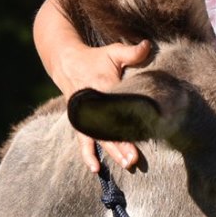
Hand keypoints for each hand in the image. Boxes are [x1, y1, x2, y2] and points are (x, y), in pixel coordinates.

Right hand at [56, 39, 152, 172]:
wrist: (66, 63)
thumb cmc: (95, 58)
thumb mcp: (113, 52)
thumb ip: (131, 52)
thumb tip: (148, 46)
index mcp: (103, 86)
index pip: (117, 106)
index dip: (129, 119)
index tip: (142, 131)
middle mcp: (93, 105)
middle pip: (108, 127)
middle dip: (122, 143)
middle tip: (135, 158)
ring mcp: (85, 116)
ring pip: (99, 138)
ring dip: (112, 152)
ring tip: (127, 164)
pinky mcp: (81, 122)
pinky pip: (83, 142)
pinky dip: (89, 156)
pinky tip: (96, 170)